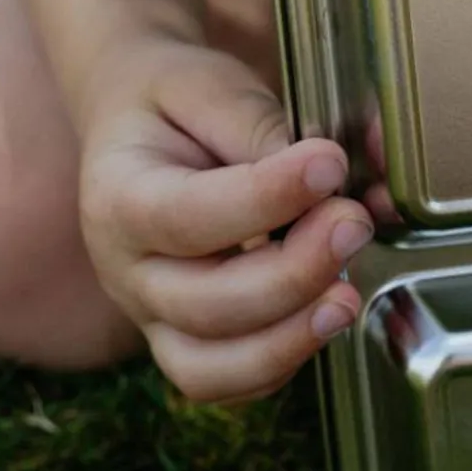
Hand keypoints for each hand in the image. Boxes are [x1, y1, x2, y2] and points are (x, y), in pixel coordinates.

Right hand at [78, 39, 374, 404]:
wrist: (141, 122)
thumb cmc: (178, 104)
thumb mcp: (208, 88)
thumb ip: (262, 128)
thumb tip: (332, 171)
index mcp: (119, 199)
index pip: (188, 217)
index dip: (266, 197)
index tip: (330, 163)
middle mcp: (128, 271)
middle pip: (204, 305)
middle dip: (293, 271)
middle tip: (352, 222)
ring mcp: (154, 315)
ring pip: (210, 366)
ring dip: (290, 338)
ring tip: (349, 295)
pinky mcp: (188, 338)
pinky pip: (229, 382)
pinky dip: (283, 362)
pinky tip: (328, 316)